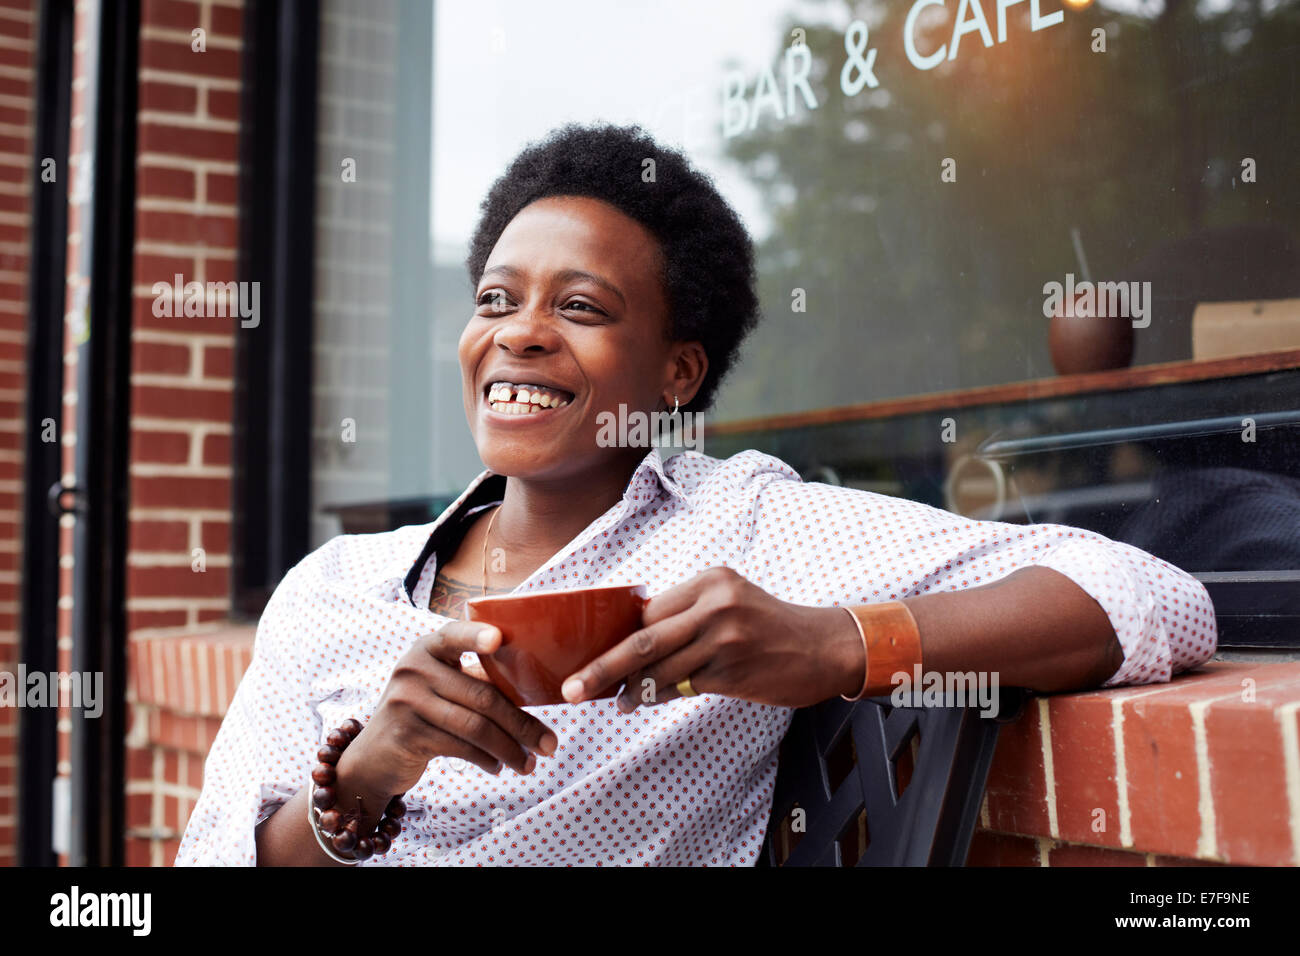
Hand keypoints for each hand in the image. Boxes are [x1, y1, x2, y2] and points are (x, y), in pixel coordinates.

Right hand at [341, 621, 558, 797]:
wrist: (375, 755)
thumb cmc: (425, 713)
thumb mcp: (443, 687)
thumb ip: (476, 680)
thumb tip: (537, 692)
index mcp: (429, 648)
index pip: (455, 636)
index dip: (476, 636)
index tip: (499, 639)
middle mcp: (414, 668)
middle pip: (482, 696)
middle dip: (522, 724)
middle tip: (551, 744)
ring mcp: (407, 701)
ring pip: (475, 727)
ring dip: (510, 749)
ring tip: (530, 764)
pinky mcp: (407, 734)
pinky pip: (460, 747)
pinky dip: (486, 759)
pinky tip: (498, 767)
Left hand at [559, 567, 865, 710]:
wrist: (825, 648)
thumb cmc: (770, 629)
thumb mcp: (729, 604)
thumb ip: (686, 616)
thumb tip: (631, 642)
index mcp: (711, 581)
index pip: (648, 609)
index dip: (614, 634)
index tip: (586, 652)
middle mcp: (716, 604)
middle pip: (643, 638)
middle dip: (602, 665)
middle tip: (573, 687)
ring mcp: (726, 638)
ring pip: (660, 668)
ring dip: (629, 689)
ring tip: (611, 700)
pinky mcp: (734, 671)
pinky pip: (683, 688)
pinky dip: (657, 697)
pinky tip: (640, 703)